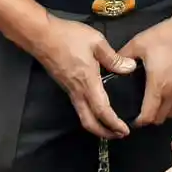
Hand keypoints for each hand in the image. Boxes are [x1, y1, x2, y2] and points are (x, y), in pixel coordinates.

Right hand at [37, 16, 134, 139]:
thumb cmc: (69, 37)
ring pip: (83, 117)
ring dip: (97, 126)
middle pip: (89, 122)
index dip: (114, 124)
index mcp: (88, 82)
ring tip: (110, 125)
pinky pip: (79, 107)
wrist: (42, 36)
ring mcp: (70, 90)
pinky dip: (90, 115)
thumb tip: (130, 68)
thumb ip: (113, 58)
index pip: (102, 111)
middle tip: (119, 135)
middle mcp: (78, 92)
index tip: (125, 130)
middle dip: (104, 132)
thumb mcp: (96, 42)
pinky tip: (97, 108)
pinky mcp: (65, 86)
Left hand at [120, 13, 171, 126]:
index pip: (148, 117)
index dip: (138, 122)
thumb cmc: (167, 36)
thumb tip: (114, 66)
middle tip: (143, 109)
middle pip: (161, 119)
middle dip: (151, 118)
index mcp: (158, 87)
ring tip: (158, 102)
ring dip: (165, 112)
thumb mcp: (139, 43)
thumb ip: (124, 56)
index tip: (132, 118)